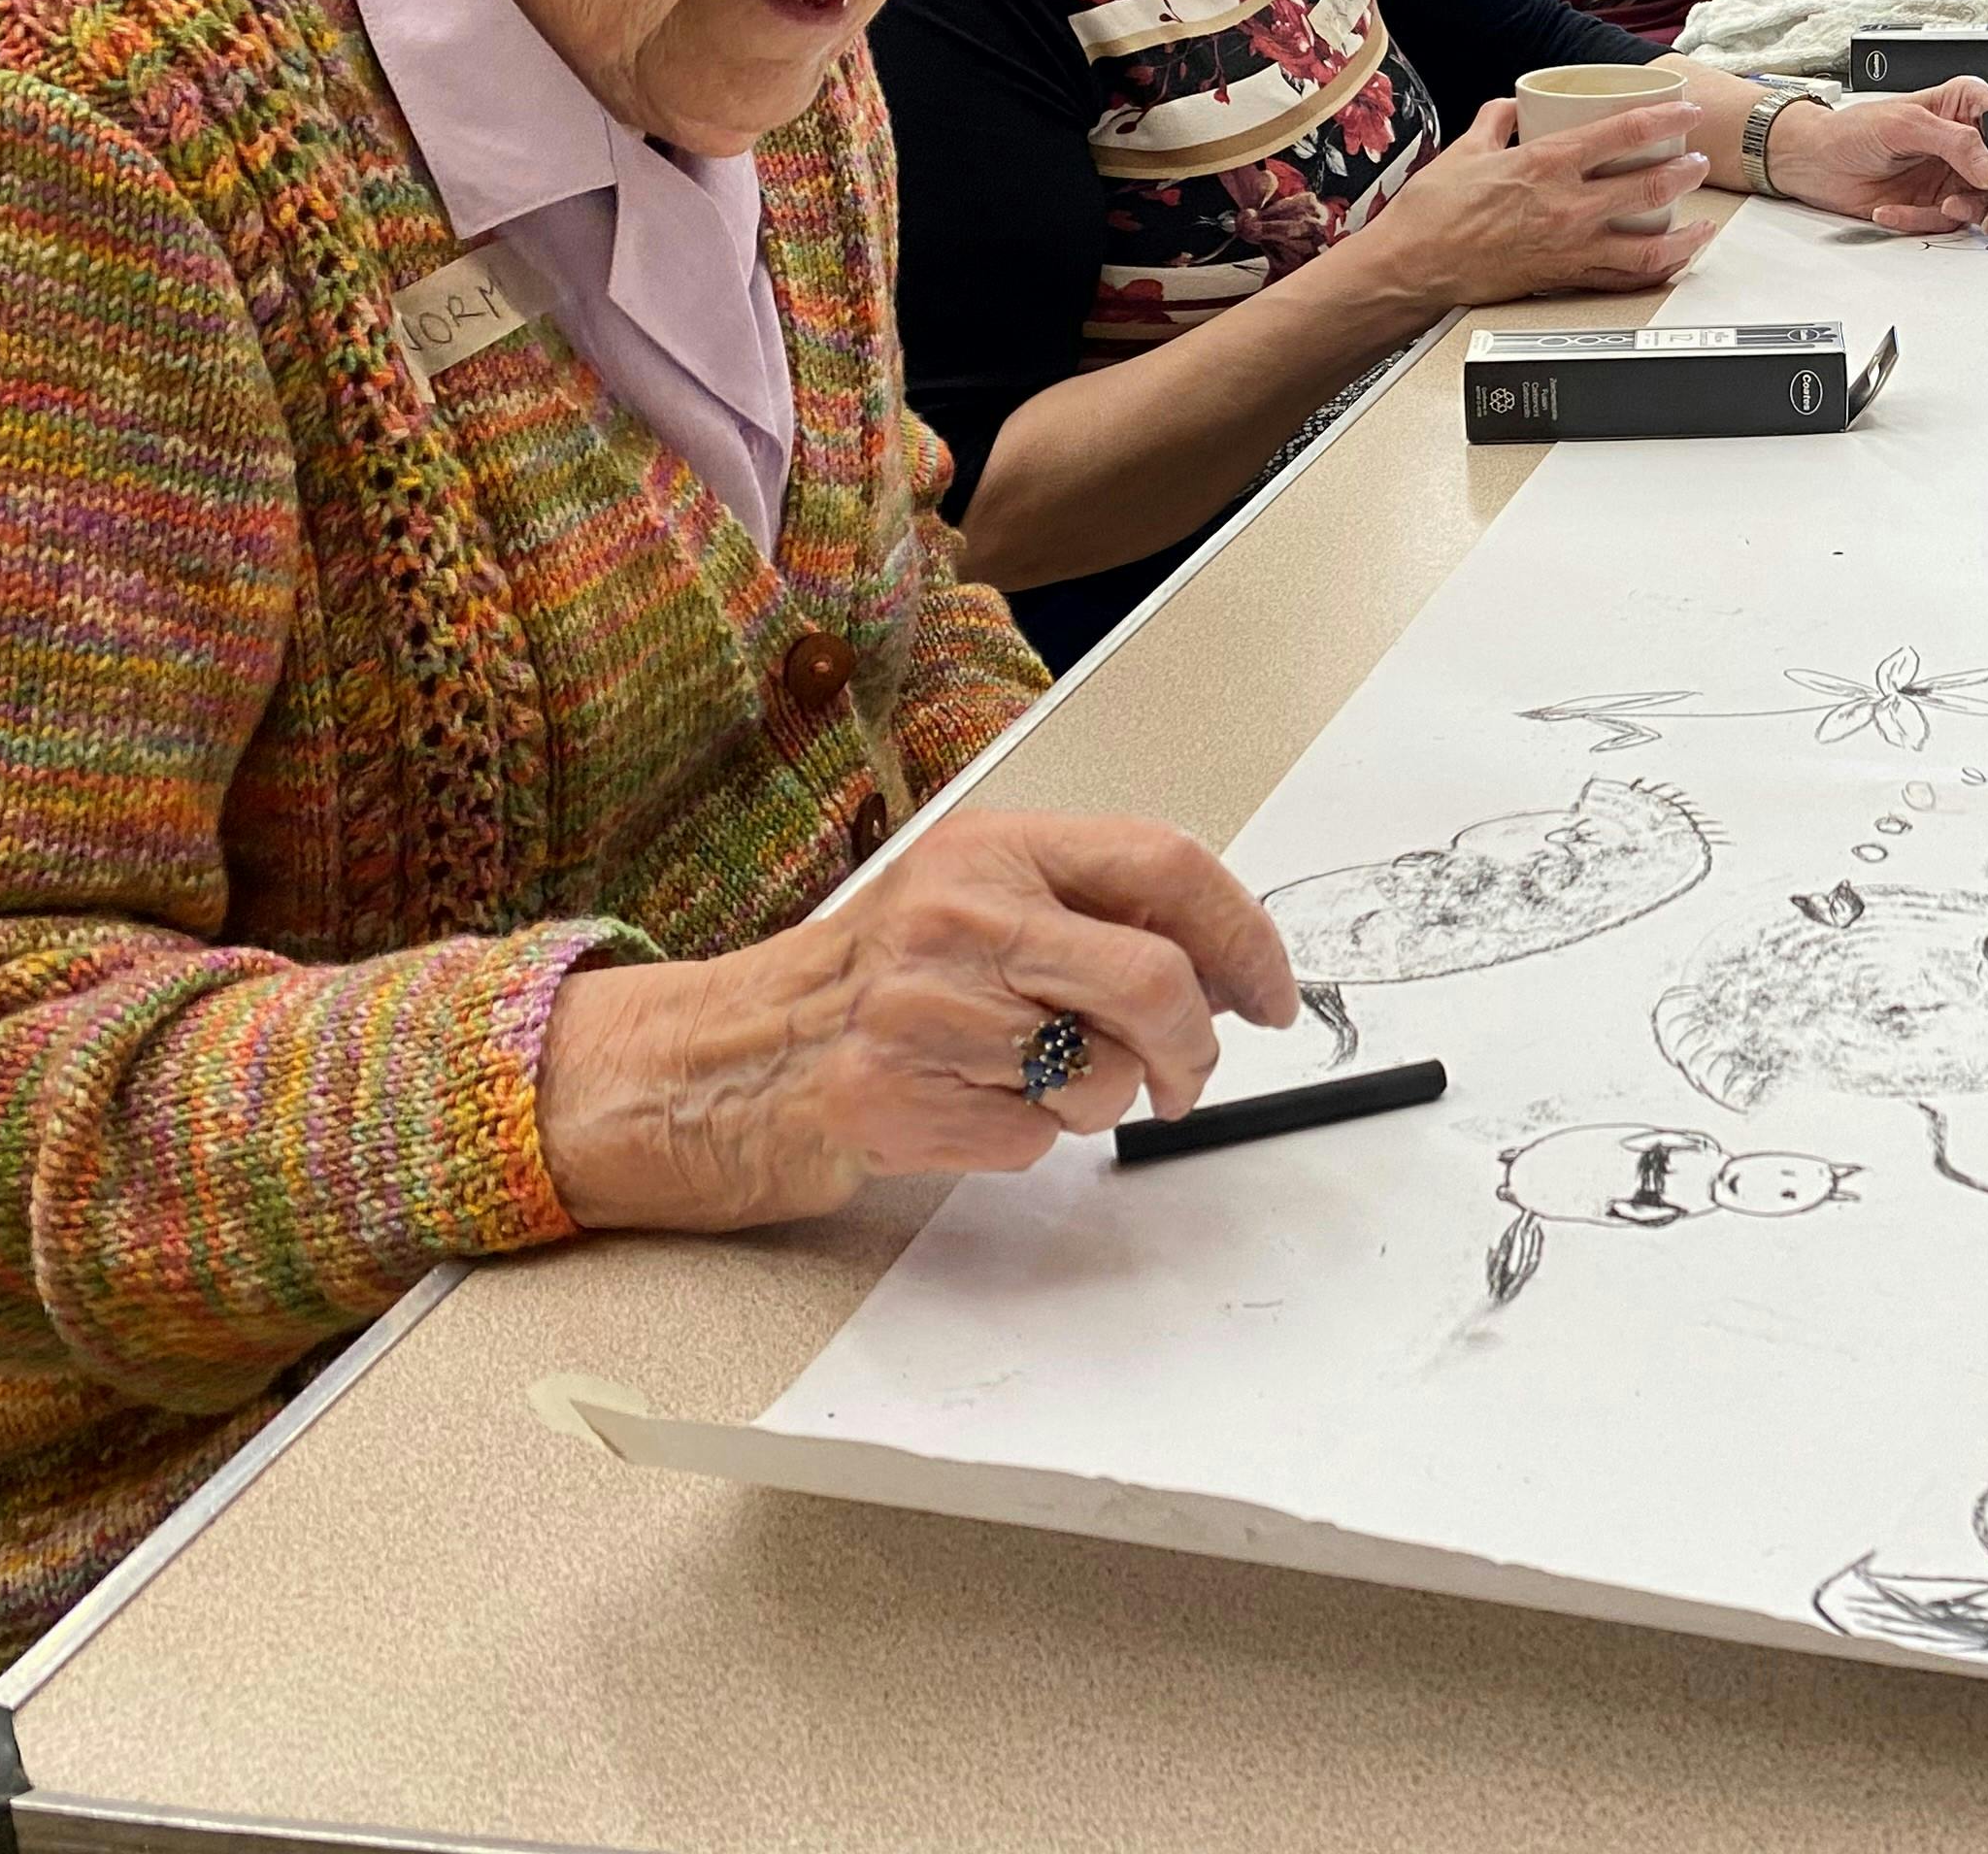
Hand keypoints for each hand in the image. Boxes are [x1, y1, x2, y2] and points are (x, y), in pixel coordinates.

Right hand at [537, 813, 1303, 1230]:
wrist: (714, 1058)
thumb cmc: (862, 984)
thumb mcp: (970, 901)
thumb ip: (1085, 910)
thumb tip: (1226, 964)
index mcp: (992, 849)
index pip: (1166, 866)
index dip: (1246, 935)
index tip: (1273, 993)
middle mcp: (959, 916)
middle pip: (1157, 978)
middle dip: (1199, 1043)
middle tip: (1191, 1075)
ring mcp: (922, 1011)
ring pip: (1103, 1071)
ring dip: (1101, 1100)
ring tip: (1030, 1081)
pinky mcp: (894, 1101)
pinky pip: (1034, 1137)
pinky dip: (1028, 1139)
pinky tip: (967, 1110)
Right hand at [1363, 96, 1717, 309]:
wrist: (1414, 266)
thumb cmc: (1433, 213)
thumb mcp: (1466, 149)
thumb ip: (1496, 120)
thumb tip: (1514, 106)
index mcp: (1547, 164)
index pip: (1625, 133)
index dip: (1668, 120)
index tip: (1688, 113)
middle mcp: (1568, 206)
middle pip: (1651, 186)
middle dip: (1688, 172)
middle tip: (1700, 163)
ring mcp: (1571, 247)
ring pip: (1650, 245)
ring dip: (1687, 232)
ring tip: (1703, 222)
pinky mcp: (1565, 278)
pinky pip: (1624, 279)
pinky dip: (1656, 271)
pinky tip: (1671, 263)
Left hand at [1766, 77, 1987, 237]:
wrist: (1815, 163)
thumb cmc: (1852, 130)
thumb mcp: (1904, 124)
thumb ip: (1955, 143)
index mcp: (1967, 105)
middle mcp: (1970, 140)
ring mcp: (1959, 173)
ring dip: (1970, 214)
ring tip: (1943, 210)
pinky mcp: (1942, 202)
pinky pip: (1953, 223)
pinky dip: (1924, 222)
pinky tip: (1894, 210)